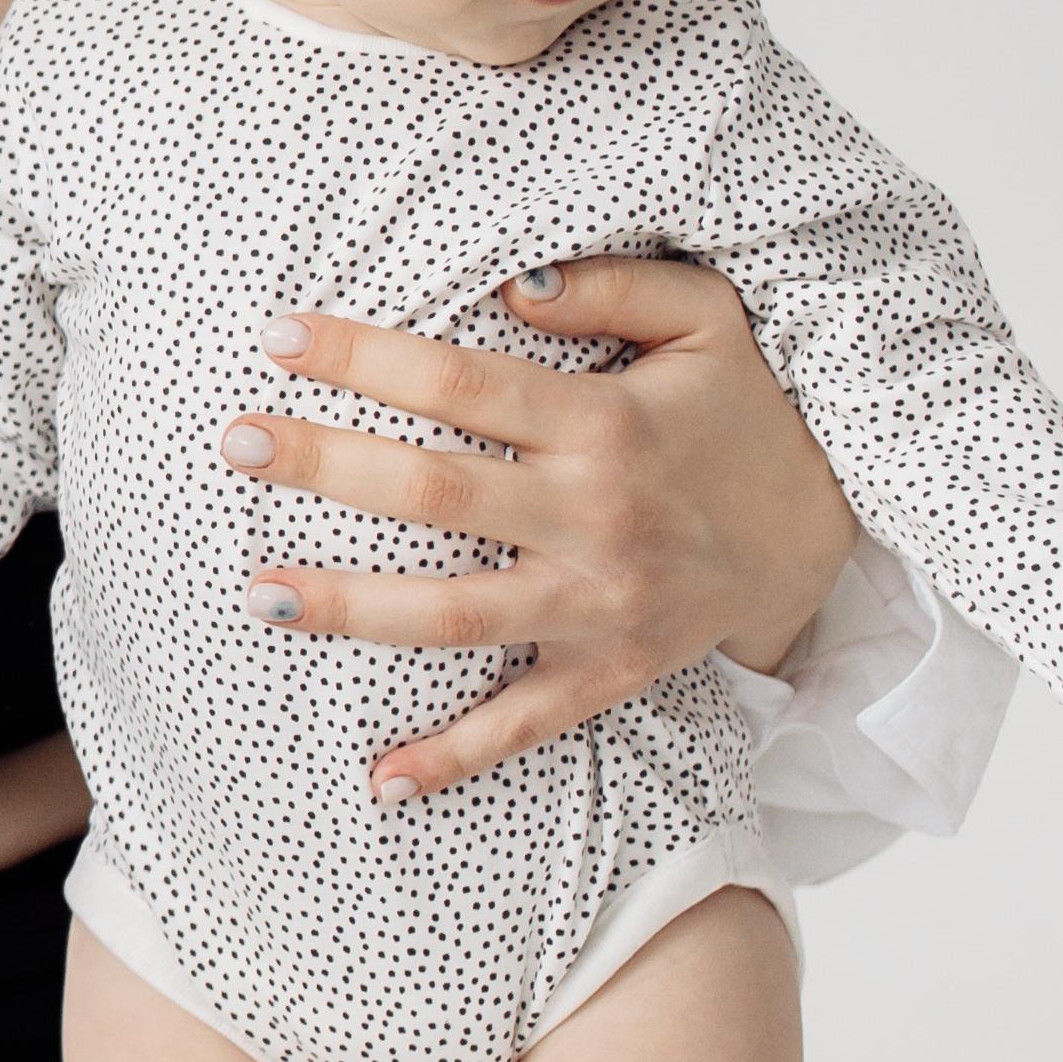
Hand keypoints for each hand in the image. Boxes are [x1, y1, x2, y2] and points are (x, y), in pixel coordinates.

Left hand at [220, 255, 860, 804]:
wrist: (829, 533)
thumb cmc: (747, 413)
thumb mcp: (708, 320)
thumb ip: (612, 287)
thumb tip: (510, 283)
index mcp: (605, 426)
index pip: (460, 386)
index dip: (364, 358)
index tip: (277, 337)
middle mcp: (595, 519)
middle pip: (435, 495)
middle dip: (326, 467)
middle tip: (233, 441)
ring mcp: (599, 607)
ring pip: (455, 617)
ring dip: (352, 610)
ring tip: (256, 592)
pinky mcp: (610, 673)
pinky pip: (525, 725)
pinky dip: (454, 757)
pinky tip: (377, 778)